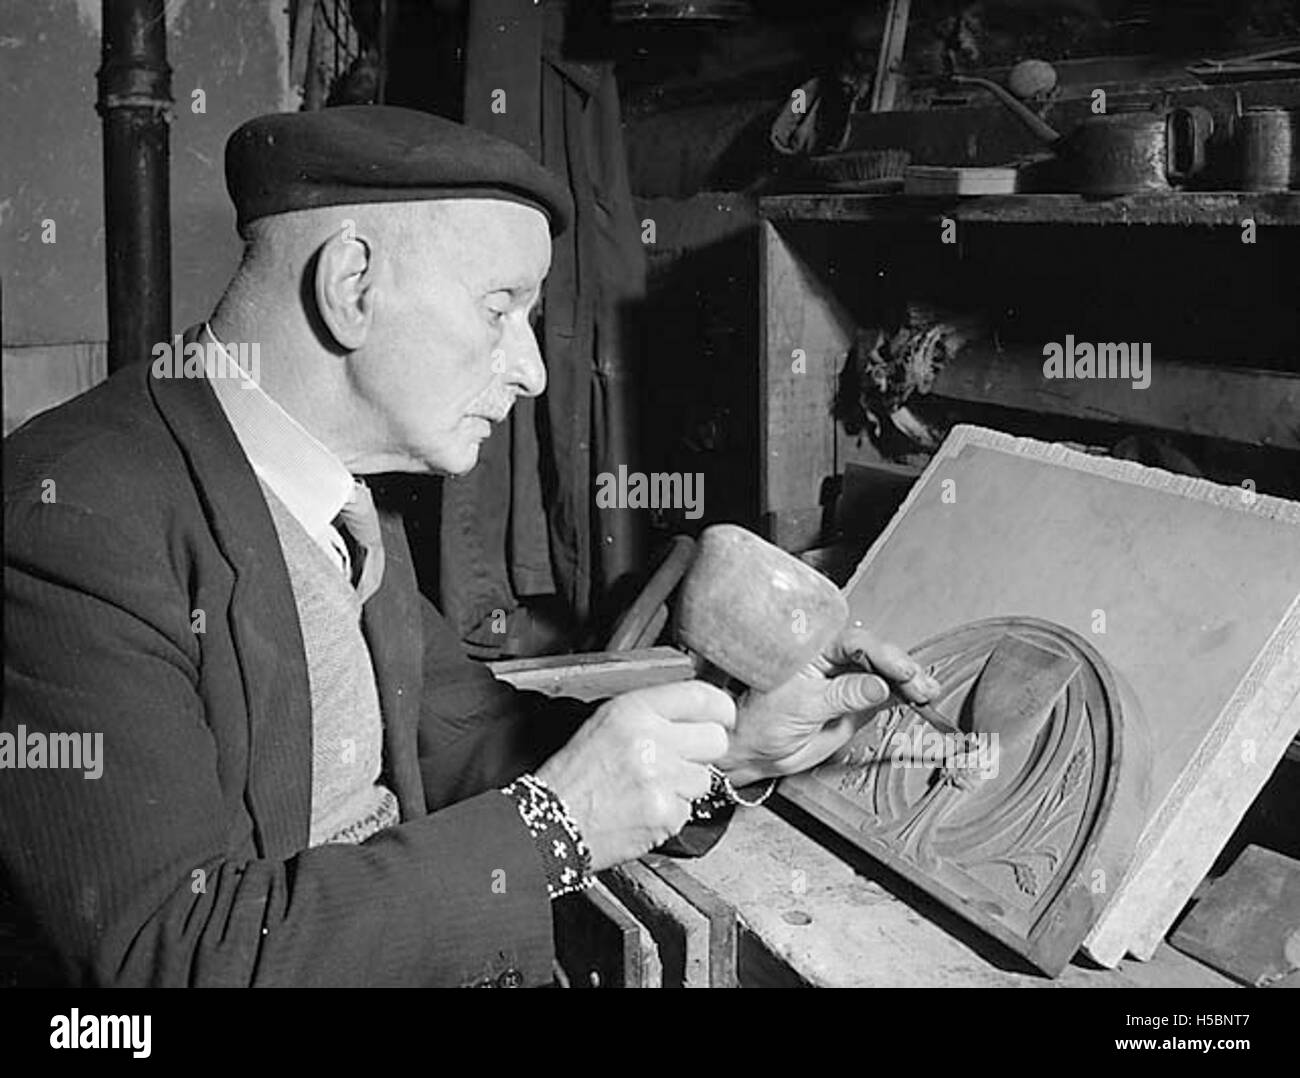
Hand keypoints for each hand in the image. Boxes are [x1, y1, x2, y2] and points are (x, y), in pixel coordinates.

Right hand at [535, 680, 734, 872]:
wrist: (551, 822)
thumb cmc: (576, 775)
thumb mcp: (606, 722)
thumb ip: (652, 712)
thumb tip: (697, 711)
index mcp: (634, 710)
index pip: (701, 696)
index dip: (720, 708)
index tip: (723, 717)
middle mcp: (650, 739)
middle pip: (716, 739)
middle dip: (704, 751)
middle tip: (682, 759)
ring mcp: (661, 778)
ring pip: (705, 778)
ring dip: (685, 785)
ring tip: (652, 787)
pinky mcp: (665, 814)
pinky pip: (689, 810)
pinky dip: (672, 813)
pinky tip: (645, 808)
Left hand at [720, 626, 941, 786]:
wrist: (757, 750)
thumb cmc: (763, 721)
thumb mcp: (803, 706)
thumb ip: (843, 695)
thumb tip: (878, 686)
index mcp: (814, 650)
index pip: (854, 643)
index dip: (881, 654)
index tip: (900, 669)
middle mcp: (833, 660)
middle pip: (876, 655)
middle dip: (901, 668)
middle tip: (920, 684)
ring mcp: (848, 680)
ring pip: (885, 673)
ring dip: (909, 681)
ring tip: (927, 692)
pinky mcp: (858, 702)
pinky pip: (886, 694)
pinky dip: (905, 696)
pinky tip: (920, 698)